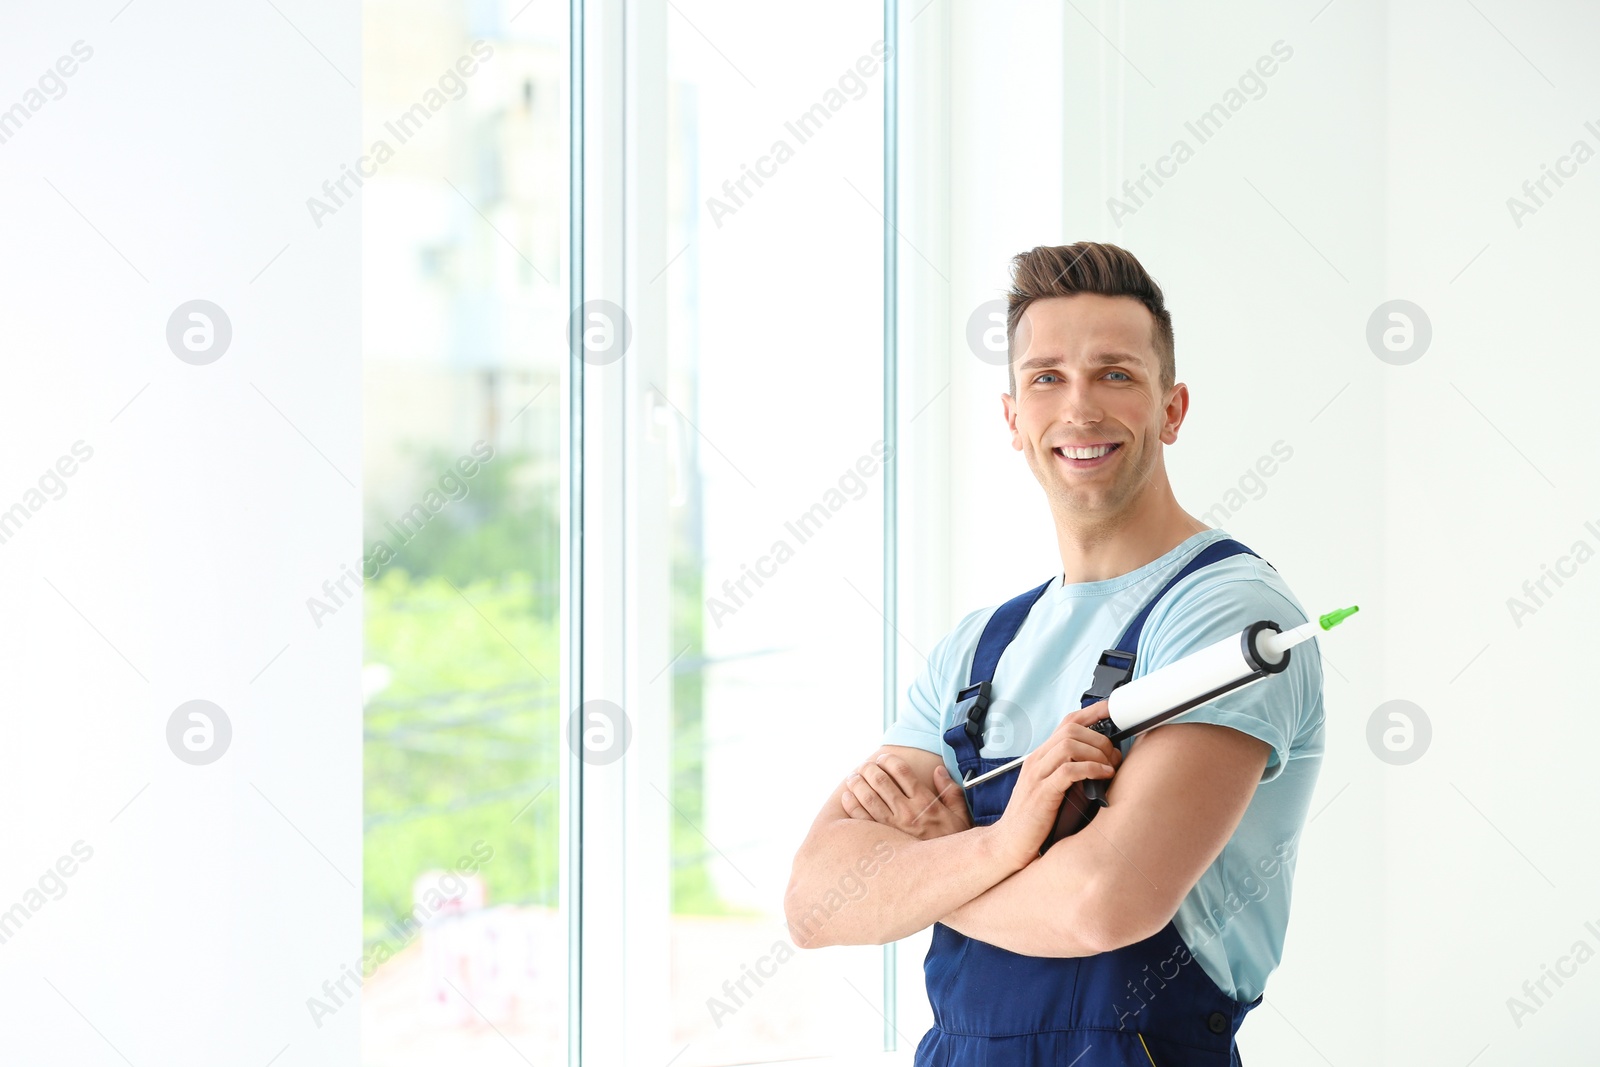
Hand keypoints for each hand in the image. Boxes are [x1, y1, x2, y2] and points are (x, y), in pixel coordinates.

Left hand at [840, 754, 972, 839]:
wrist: (949, 872)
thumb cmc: (954, 843)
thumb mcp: (960, 815)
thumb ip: (950, 791)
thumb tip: (938, 771)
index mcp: (925, 802)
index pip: (901, 771)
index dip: (889, 760)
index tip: (883, 758)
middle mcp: (907, 812)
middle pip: (880, 780)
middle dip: (869, 768)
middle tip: (864, 766)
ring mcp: (893, 827)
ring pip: (868, 797)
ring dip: (857, 783)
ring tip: (853, 778)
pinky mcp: (882, 841)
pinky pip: (862, 819)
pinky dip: (852, 805)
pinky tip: (848, 797)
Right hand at [989, 700, 1121, 869]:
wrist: (1007, 844)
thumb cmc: (1033, 821)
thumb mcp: (1052, 790)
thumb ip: (1071, 774)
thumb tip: (1104, 764)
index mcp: (1041, 758)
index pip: (1067, 723)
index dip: (1093, 713)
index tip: (1113, 711)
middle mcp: (1037, 761)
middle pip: (1071, 729)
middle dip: (1100, 738)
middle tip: (1113, 757)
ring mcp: (1037, 776)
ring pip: (1070, 745)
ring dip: (1097, 753)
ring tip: (1109, 769)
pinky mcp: (1041, 794)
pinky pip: (1068, 770)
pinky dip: (1091, 769)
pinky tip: (1103, 777)